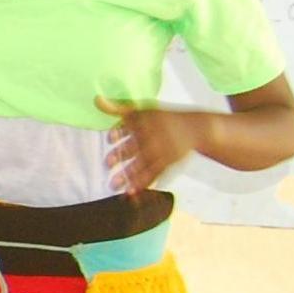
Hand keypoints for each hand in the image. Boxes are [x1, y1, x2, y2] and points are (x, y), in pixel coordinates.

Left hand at [101, 101, 221, 193]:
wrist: (196, 128)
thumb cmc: (162, 119)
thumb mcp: (141, 110)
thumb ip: (118, 108)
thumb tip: (96, 99)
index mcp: (147, 121)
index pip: (132, 126)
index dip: (120, 132)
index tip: (110, 139)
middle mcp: (154, 135)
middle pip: (136, 145)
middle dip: (121, 155)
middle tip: (107, 163)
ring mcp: (163, 150)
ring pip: (143, 163)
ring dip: (128, 175)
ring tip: (113, 186)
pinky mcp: (169, 162)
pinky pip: (155, 174)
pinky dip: (143, 183)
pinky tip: (131, 193)